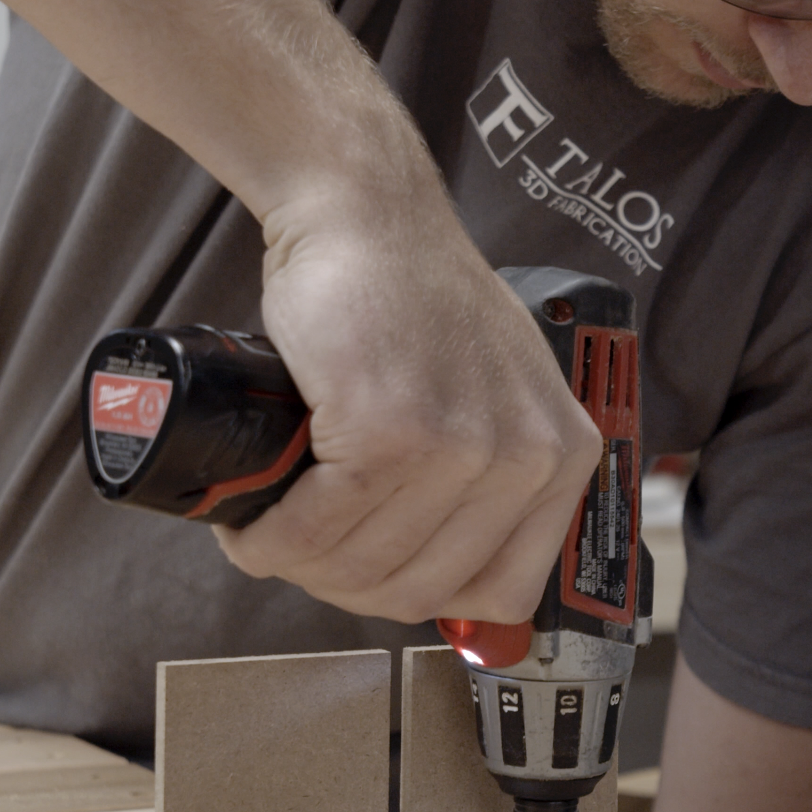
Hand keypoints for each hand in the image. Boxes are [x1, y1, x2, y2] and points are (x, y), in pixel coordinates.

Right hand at [214, 181, 601, 622]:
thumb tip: (443, 572)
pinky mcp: (391, 431)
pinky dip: (269, 539)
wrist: (367, 215)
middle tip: (299, 556)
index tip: (371, 577)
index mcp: (563, 458)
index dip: (421, 597)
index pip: (502, 593)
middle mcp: (526, 460)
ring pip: (360, 566)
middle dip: (343, 588)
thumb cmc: (415, 298)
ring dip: (296, 566)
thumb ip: (494, 473)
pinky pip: (316, 527)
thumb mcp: (499, 391)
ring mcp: (462, 448)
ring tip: (265, 538)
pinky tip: (249, 527)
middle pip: (420, 590)